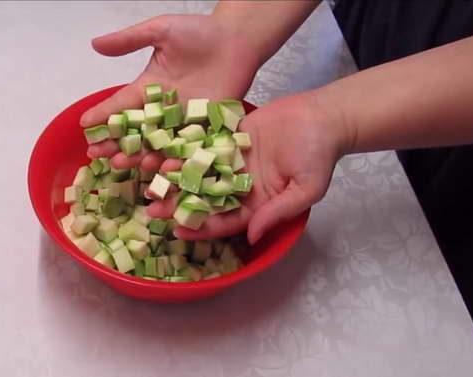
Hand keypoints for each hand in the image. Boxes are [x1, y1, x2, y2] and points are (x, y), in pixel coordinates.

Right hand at [84, 14, 261, 169]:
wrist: (238, 40)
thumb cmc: (200, 32)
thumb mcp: (161, 31)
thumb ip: (130, 40)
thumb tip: (95, 43)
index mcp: (148, 88)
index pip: (120, 105)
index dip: (102, 115)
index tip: (84, 126)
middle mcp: (163, 111)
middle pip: (134, 132)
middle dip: (114, 144)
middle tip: (96, 155)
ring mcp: (183, 123)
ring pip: (157, 145)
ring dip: (139, 156)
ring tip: (122, 164)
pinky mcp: (206, 130)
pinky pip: (188, 150)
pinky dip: (175, 161)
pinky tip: (162, 169)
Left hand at [148, 93, 346, 243]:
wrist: (323, 116)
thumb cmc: (320, 154)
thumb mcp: (306, 189)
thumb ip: (278, 212)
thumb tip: (253, 237)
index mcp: (257, 205)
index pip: (225, 221)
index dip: (202, 228)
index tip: (178, 232)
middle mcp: (240, 187)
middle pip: (204, 201)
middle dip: (179, 206)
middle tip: (152, 210)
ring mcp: (232, 164)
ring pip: (198, 175)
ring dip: (175, 180)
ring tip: (150, 182)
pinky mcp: (228, 140)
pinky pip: (202, 148)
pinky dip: (183, 152)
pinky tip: (162, 154)